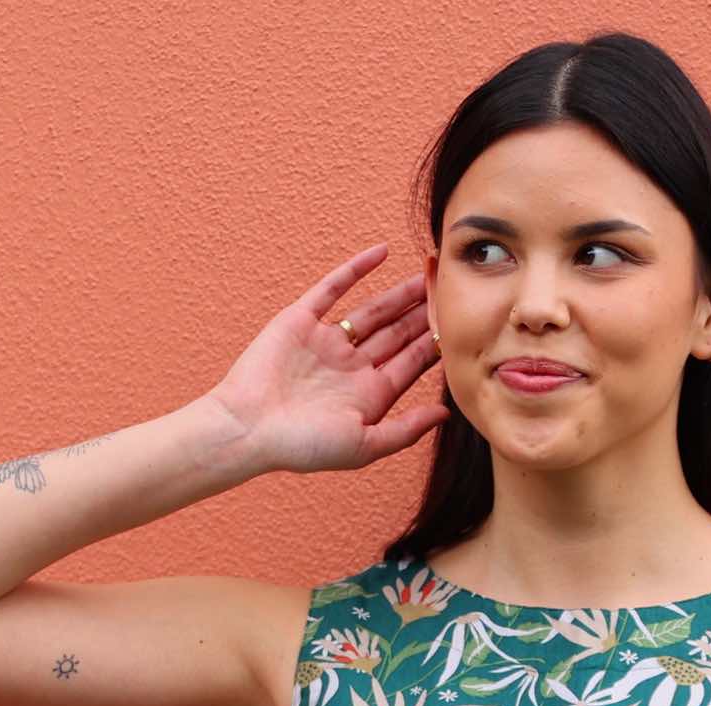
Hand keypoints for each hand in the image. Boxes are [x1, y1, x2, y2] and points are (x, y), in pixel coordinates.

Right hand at [205, 244, 449, 474]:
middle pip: (398, 333)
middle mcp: (352, 366)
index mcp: (369, 395)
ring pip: (373, 310)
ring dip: (399, 293)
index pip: (412, 363)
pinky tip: (380, 253)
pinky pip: (332, 288)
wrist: (247, 429)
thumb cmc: (302, 446)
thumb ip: (406, 430)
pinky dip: (355, 270)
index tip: (463, 323)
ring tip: (427, 272)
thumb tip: (447, 414)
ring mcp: (327, 341)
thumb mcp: (364, 446)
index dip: (437, 342)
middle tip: (452, 287)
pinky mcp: (301, 321)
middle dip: (425, 313)